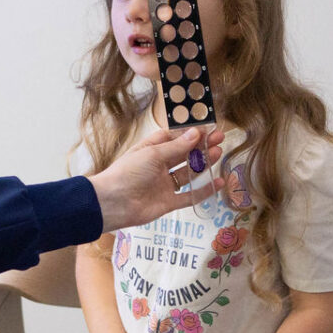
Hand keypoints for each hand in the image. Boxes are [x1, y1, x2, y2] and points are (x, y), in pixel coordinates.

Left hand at [88, 126, 226, 231]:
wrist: (113, 203)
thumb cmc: (128, 172)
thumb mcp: (152, 154)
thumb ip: (176, 147)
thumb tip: (195, 133)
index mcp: (150, 150)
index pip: (172, 138)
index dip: (188, 134)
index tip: (206, 129)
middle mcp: (158, 166)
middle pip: (183, 155)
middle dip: (200, 147)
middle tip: (219, 139)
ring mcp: (164, 185)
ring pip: (188, 173)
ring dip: (203, 164)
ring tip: (219, 153)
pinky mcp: (168, 202)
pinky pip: (189, 196)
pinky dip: (204, 190)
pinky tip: (218, 181)